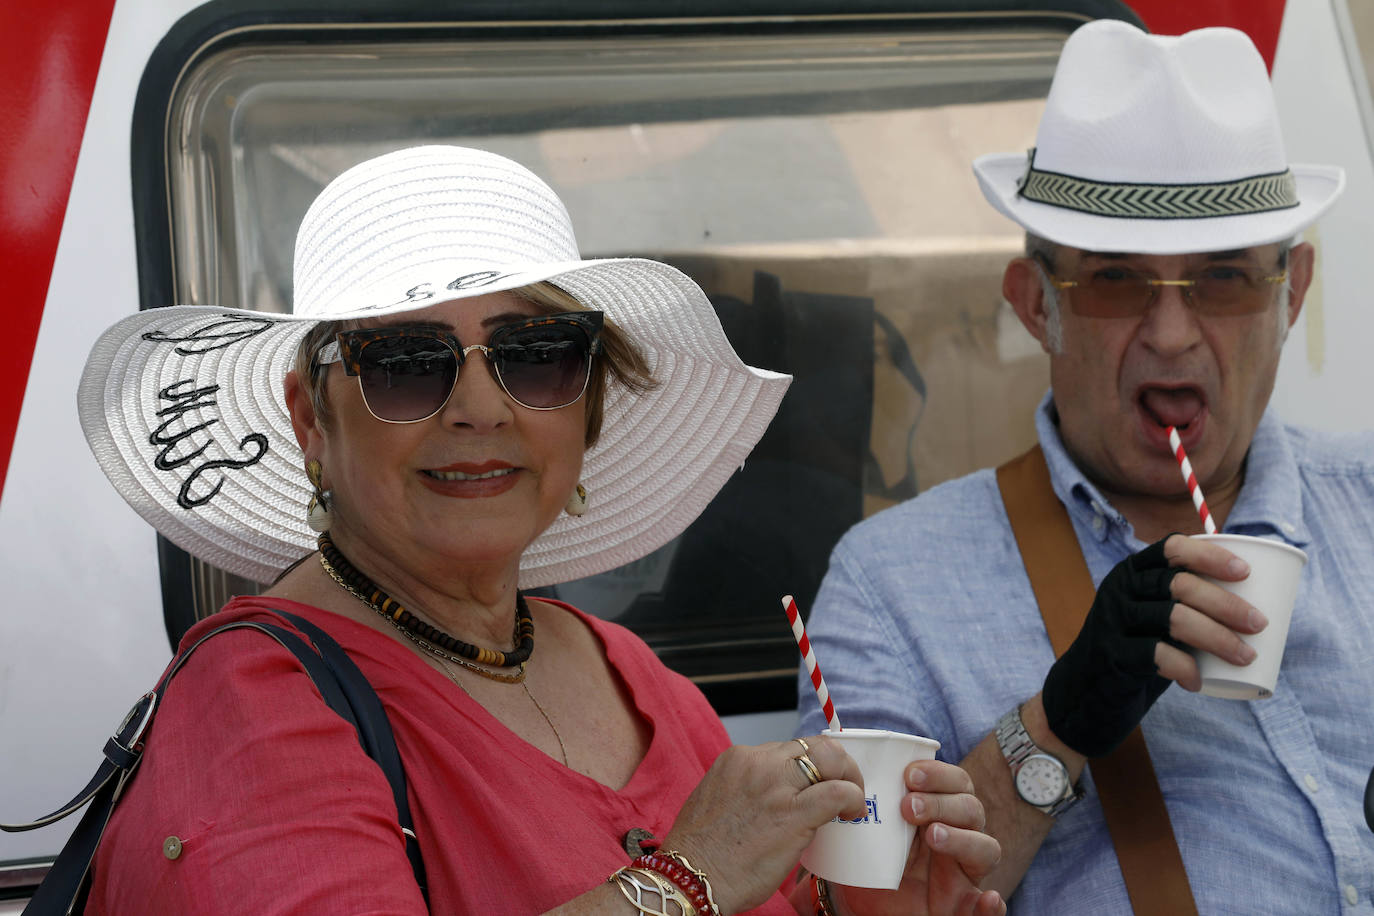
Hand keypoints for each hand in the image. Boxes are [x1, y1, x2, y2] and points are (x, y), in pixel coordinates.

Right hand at [662, 735, 865, 913]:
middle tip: (844, 785)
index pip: (788, 747)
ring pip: (830, 758)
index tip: (816, 782)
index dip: (810, 764)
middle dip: (836, 762)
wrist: (693, 876)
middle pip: (813, 745)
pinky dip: (853, 797)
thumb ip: (749, 787)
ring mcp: (776, 784)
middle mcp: (758, 762)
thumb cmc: (703, 850)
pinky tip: (852, 813)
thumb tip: (780, 796)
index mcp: (738, 757)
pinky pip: (838, 792)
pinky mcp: (794, 812)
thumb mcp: (720, 798)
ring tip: (850, 800)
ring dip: (848, 776)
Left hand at [830, 760, 1003, 915]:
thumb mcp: (866, 831)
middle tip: (908, 806)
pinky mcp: (965, 908)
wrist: (861, 908)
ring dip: (962, 838)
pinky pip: (990, 910)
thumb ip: (867, 803)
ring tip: (932, 836)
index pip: (955, 783)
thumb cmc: (867, 864)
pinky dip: (993, 906)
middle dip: (942, 801)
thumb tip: (845, 768)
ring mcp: (963, 873)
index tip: (908, 773)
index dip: (939, 774)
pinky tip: (988, 898)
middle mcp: (957, 837)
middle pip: (971, 808)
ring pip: (986, 848)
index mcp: (938, 812)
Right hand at [1042, 534, 1260, 756]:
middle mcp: (1120, 589)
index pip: (1171, 548)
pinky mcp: (1111, 654)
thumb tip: (1261, 601)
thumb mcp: (1154, 617)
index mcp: (1133, 572)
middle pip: (1179, 585)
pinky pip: (1155, 654)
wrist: (1086, 689)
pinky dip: (1184, 667)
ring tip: (1245, 656)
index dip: (1210, 555)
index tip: (1245, 572)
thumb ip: (1187, 604)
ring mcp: (1112, 620)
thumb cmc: (1137, 648)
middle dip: (1226, 604)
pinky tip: (1197, 681)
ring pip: (1173, 618)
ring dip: (1217, 637)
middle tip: (1259, 624)